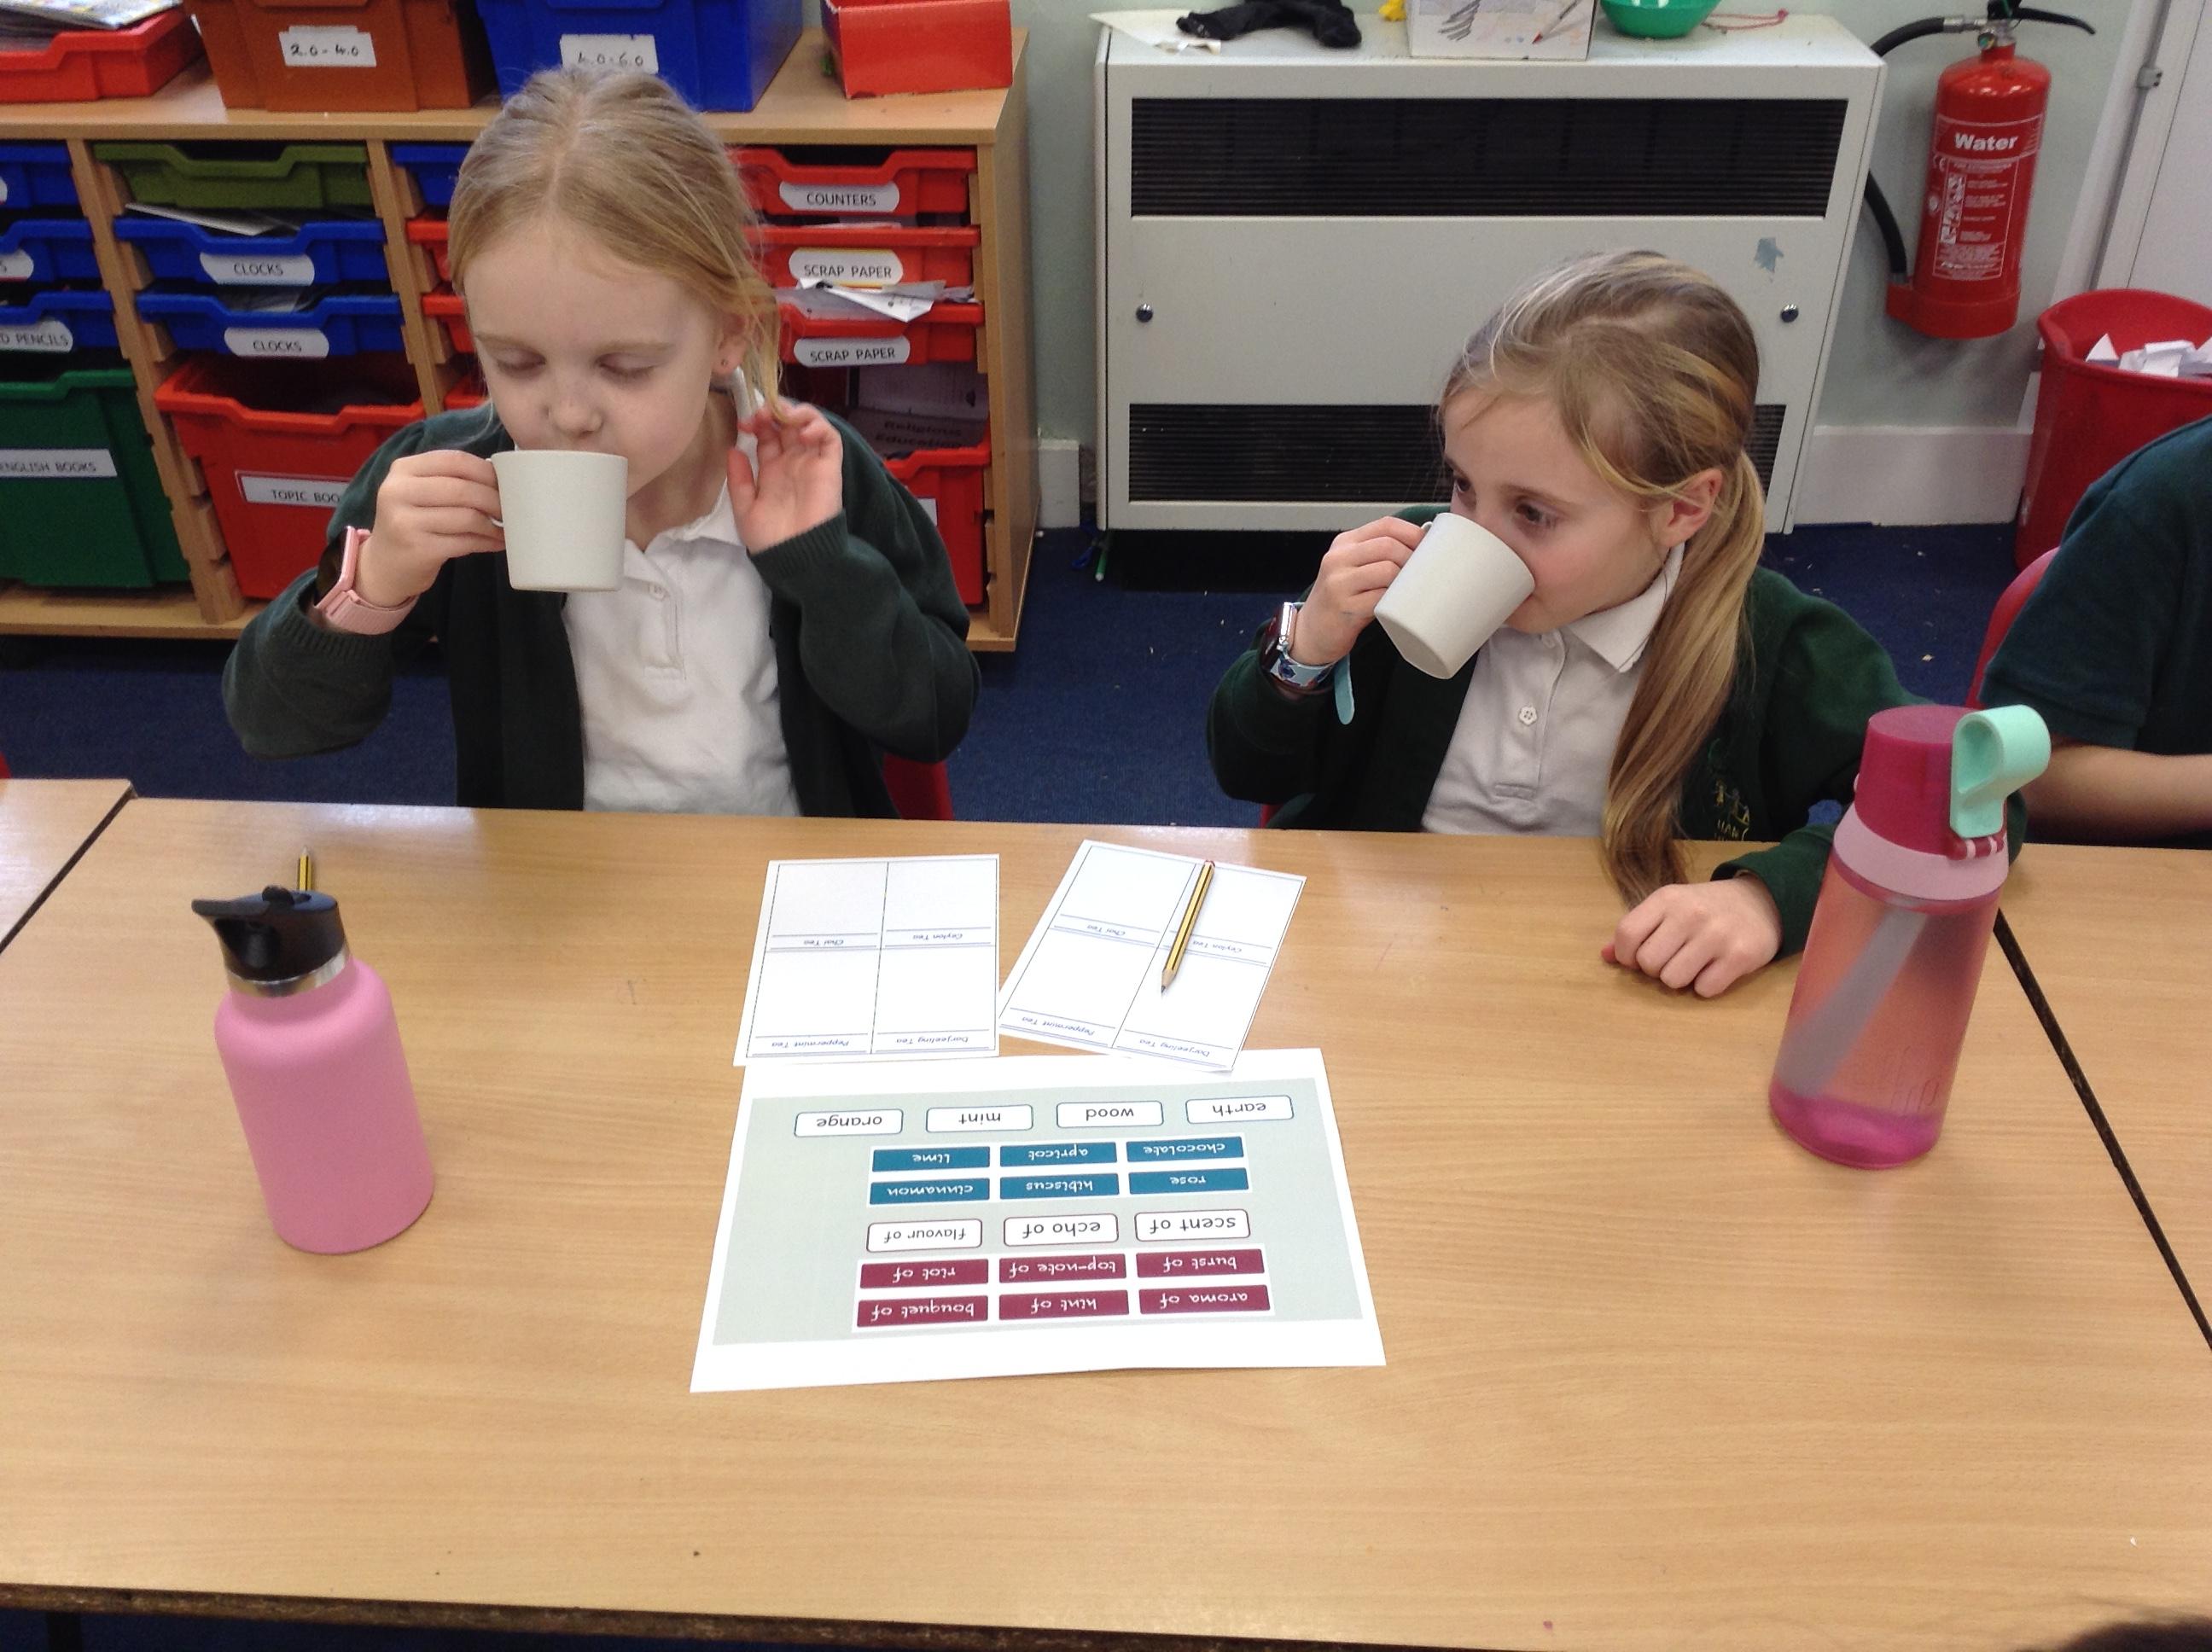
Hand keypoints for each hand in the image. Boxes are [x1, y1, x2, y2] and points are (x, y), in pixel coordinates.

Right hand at [356, 450, 503, 606]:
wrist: (384, 565)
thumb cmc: (412, 523)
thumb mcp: (420, 492)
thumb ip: (450, 479)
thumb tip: (501, 478)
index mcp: (403, 469)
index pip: (454, 460)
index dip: (486, 471)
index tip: (506, 483)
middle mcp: (399, 492)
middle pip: (463, 489)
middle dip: (495, 499)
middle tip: (512, 508)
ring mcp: (405, 522)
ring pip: (467, 516)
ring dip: (494, 524)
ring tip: (507, 528)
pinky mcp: (418, 549)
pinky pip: (465, 541)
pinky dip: (487, 541)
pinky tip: (497, 543)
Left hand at [730, 401, 843, 551]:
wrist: (794, 555)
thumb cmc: (768, 537)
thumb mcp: (744, 508)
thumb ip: (739, 479)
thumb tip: (733, 449)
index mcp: (772, 471)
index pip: (767, 436)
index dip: (756, 423)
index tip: (743, 423)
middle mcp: (792, 463)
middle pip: (786, 426)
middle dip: (773, 412)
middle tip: (761, 413)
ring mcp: (811, 463)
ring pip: (809, 425)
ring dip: (797, 412)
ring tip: (783, 414)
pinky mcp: (829, 467)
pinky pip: (830, 439)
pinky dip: (819, 426)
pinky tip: (803, 430)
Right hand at [1291, 516, 1427, 666]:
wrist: (1312, 631)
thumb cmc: (1340, 599)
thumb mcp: (1352, 568)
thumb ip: (1377, 554)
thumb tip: (1422, 547)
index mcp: (1344, 543)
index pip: (1385, 525)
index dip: (1413, 533)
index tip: (1428, 547)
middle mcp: (1338, 558)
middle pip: (1388, 545)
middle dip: (1413, 558)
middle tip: (1422, 574)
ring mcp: (1339, 583)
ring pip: (1387, 570)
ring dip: (1406, 580)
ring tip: (1409, 590)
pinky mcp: (1344, 607)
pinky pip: (1381, 598)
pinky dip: (1396, 601)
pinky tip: (1397, 606)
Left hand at [1602, 876, 1781, 998]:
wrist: (1763, 901)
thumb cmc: (1706, 908)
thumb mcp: (1670, 907)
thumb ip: (1637, 930)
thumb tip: (1605, 955)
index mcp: (1666, 899)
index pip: (1626, 935)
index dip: (1627, 955)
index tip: (1640, 957)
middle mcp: (1690, 914)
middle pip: (1648, 963)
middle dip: (1656, 968)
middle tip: (1673, 958)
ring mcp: (1716, 935)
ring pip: (1673, 980)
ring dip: (1681, 979)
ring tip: (1695, 962)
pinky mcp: (1740, 956)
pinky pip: (1704, 990)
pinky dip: (1707, 986)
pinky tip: (1716, 968)